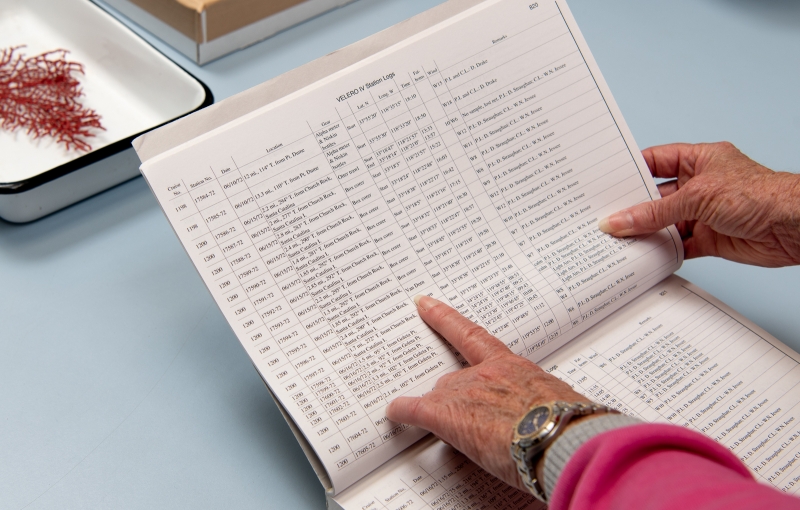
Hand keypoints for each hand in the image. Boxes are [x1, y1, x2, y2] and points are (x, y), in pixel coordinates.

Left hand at [386, 295, 590, 491]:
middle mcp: (485, 374)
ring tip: (441, 426)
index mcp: (514, 367)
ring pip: (440, 398)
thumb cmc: (572, 426)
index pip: (473, 337)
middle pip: (454, 380)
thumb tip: (550, 421)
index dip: (446, 319)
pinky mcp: (449, 415)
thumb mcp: (562, 405)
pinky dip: (402, 412)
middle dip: (457, 398)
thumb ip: (546, 406)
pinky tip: (394, 413)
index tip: (426, 304)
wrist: (563, 438)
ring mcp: (466, 392)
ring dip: (439, 411)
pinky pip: (415, 410)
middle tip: (468, 416)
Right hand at [598, 142, 799, 266]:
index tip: (606, 182)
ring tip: (619, 239)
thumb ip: (655, 213)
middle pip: (656, 197)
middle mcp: (700, 186)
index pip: (656, 161)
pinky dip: (663, 252)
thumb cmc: (760, 195)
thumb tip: (620, 220)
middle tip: (606, 216)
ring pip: (665, 224)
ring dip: (646, 232)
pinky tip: (646, 255)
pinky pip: (678, 246)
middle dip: (633, 207)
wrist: (794, 227)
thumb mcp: (697, 198)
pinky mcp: (710, 239)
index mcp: (699, 160)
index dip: (631, 170)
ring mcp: (704, 214)